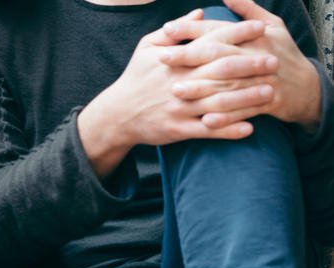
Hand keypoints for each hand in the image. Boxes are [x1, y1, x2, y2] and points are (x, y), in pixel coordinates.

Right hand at [78, 9, 273, 176]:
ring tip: (270, 92)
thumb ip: (173, 30)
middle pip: (219, 71)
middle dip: (249, 64)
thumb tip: (201, 12)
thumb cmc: (134, 79)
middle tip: (274, 60)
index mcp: (173, 60)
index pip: (210, 42)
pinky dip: (228, 130)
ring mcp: (179, 108)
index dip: (237, 34)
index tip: (261, 29)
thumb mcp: (145, 48)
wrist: (115, 115)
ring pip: (218, 102)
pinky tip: (250, 128)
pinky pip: (207, 132)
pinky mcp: (178, 130)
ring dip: (246, 98)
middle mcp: (178, 82)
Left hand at [160, 0, 321, 129]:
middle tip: (162, 59)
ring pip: (227, 84)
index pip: (218, 29)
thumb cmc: (281, 53)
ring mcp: (263, 79)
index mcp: (254, 36)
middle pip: (218, 54)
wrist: (306, 87)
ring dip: (201, 89)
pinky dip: (226, 117)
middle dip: (189, 56)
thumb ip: (248, 9)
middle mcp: (257, 55)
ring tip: (176, 91)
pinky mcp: (269, 102)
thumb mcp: (272, 26)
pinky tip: (205, 120)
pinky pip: (244, 111)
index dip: (192, 28)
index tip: (167, 28)